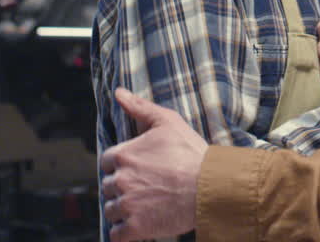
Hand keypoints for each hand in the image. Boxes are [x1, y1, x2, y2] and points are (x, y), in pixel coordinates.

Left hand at [99, 88, 207, 241]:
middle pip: (108, 187)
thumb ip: (140, 107)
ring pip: (111, 210)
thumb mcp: (168, 122)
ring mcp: (127, 205)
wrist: (211, 186)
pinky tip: (139, 224)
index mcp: (124, 155)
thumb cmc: (192, 153)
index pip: (108, 162)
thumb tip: (118, 93)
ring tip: (145, 205)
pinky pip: (116, 234)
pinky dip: (124, 232)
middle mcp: (121, 180)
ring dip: (123, 209)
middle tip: (145, 187)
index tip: (139, 169)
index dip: (122, 165)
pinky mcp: (135, 228)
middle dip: (122, 187)